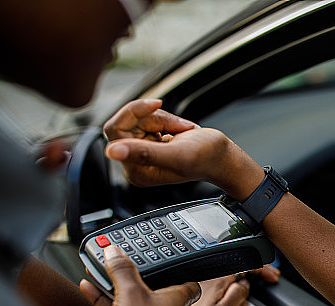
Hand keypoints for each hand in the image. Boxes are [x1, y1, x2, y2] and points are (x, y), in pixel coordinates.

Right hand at [83, 246, 200, 305]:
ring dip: (117, 284)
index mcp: (177, 301)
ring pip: (132, 298)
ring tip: (103, 269)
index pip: (188, 282)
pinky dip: (104, 298)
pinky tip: (90, 286)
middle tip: (126, 261)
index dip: (181, 270)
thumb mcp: (131, 292)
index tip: (173, 261)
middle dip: (138, 274)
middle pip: (154, 287)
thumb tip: (116, 253)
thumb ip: (123, 269)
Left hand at [104, 100, 264, 197]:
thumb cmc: (206, 158)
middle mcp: (135, 164)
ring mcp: (141, 154)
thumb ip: (144, 153)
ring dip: (163, 119)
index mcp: (136, 171)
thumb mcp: (176, 154)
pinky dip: (165, 120)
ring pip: (137, 119)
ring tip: (182, 131)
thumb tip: (112, 151)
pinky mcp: (148, 144)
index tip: (156, 105)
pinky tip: (179, 132)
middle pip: (126, 123)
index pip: (115, 131)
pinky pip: (146, 120)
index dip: (134, 113)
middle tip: (176, 126)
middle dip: (153, 118)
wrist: (222, 156)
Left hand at [168, 264, 280, 305]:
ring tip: (254, 288)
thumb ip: (238, 294)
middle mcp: (205, 281)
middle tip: (268, 280)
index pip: (244, 264)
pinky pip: (217, 288)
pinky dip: (229, 289)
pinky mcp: (194, 301)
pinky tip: (235, 299)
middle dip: (253, 272)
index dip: (262, 269)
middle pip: (235, 269)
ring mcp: (199, 290)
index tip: (272, 277)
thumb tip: (246, 284)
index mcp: (215, 281)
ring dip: (242, 280)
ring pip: (226, 279)